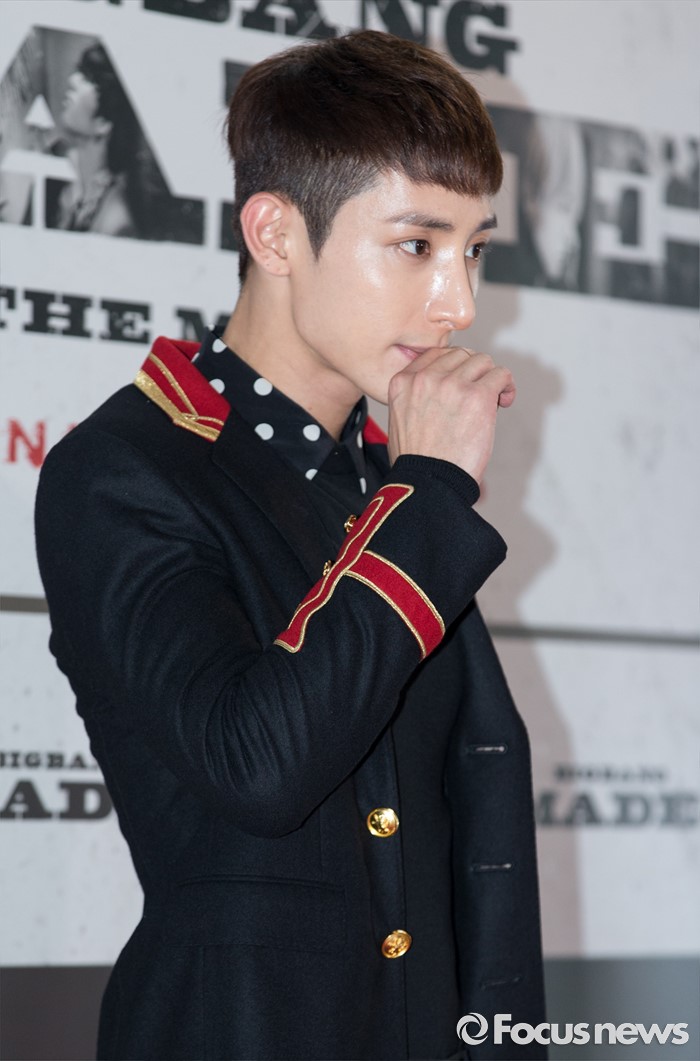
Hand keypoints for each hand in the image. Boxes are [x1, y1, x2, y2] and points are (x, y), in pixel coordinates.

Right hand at [387, 346, 514, 484]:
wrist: (429, 483)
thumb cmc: (418, 461)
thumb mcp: (400, 418)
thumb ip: (416, 395)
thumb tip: (444, 385)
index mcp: (403, 382)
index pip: (435, 355)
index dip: (453, 367)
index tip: (462, 383)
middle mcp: (426, 378)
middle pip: (461, 355)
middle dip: (473, 373)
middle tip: (479, 395)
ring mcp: (452, 385)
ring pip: (483, 361)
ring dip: (491, 378)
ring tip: (494, 400)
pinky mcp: (478, 396)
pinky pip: (501, 374)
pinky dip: (506, 386)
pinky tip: (504, 401)